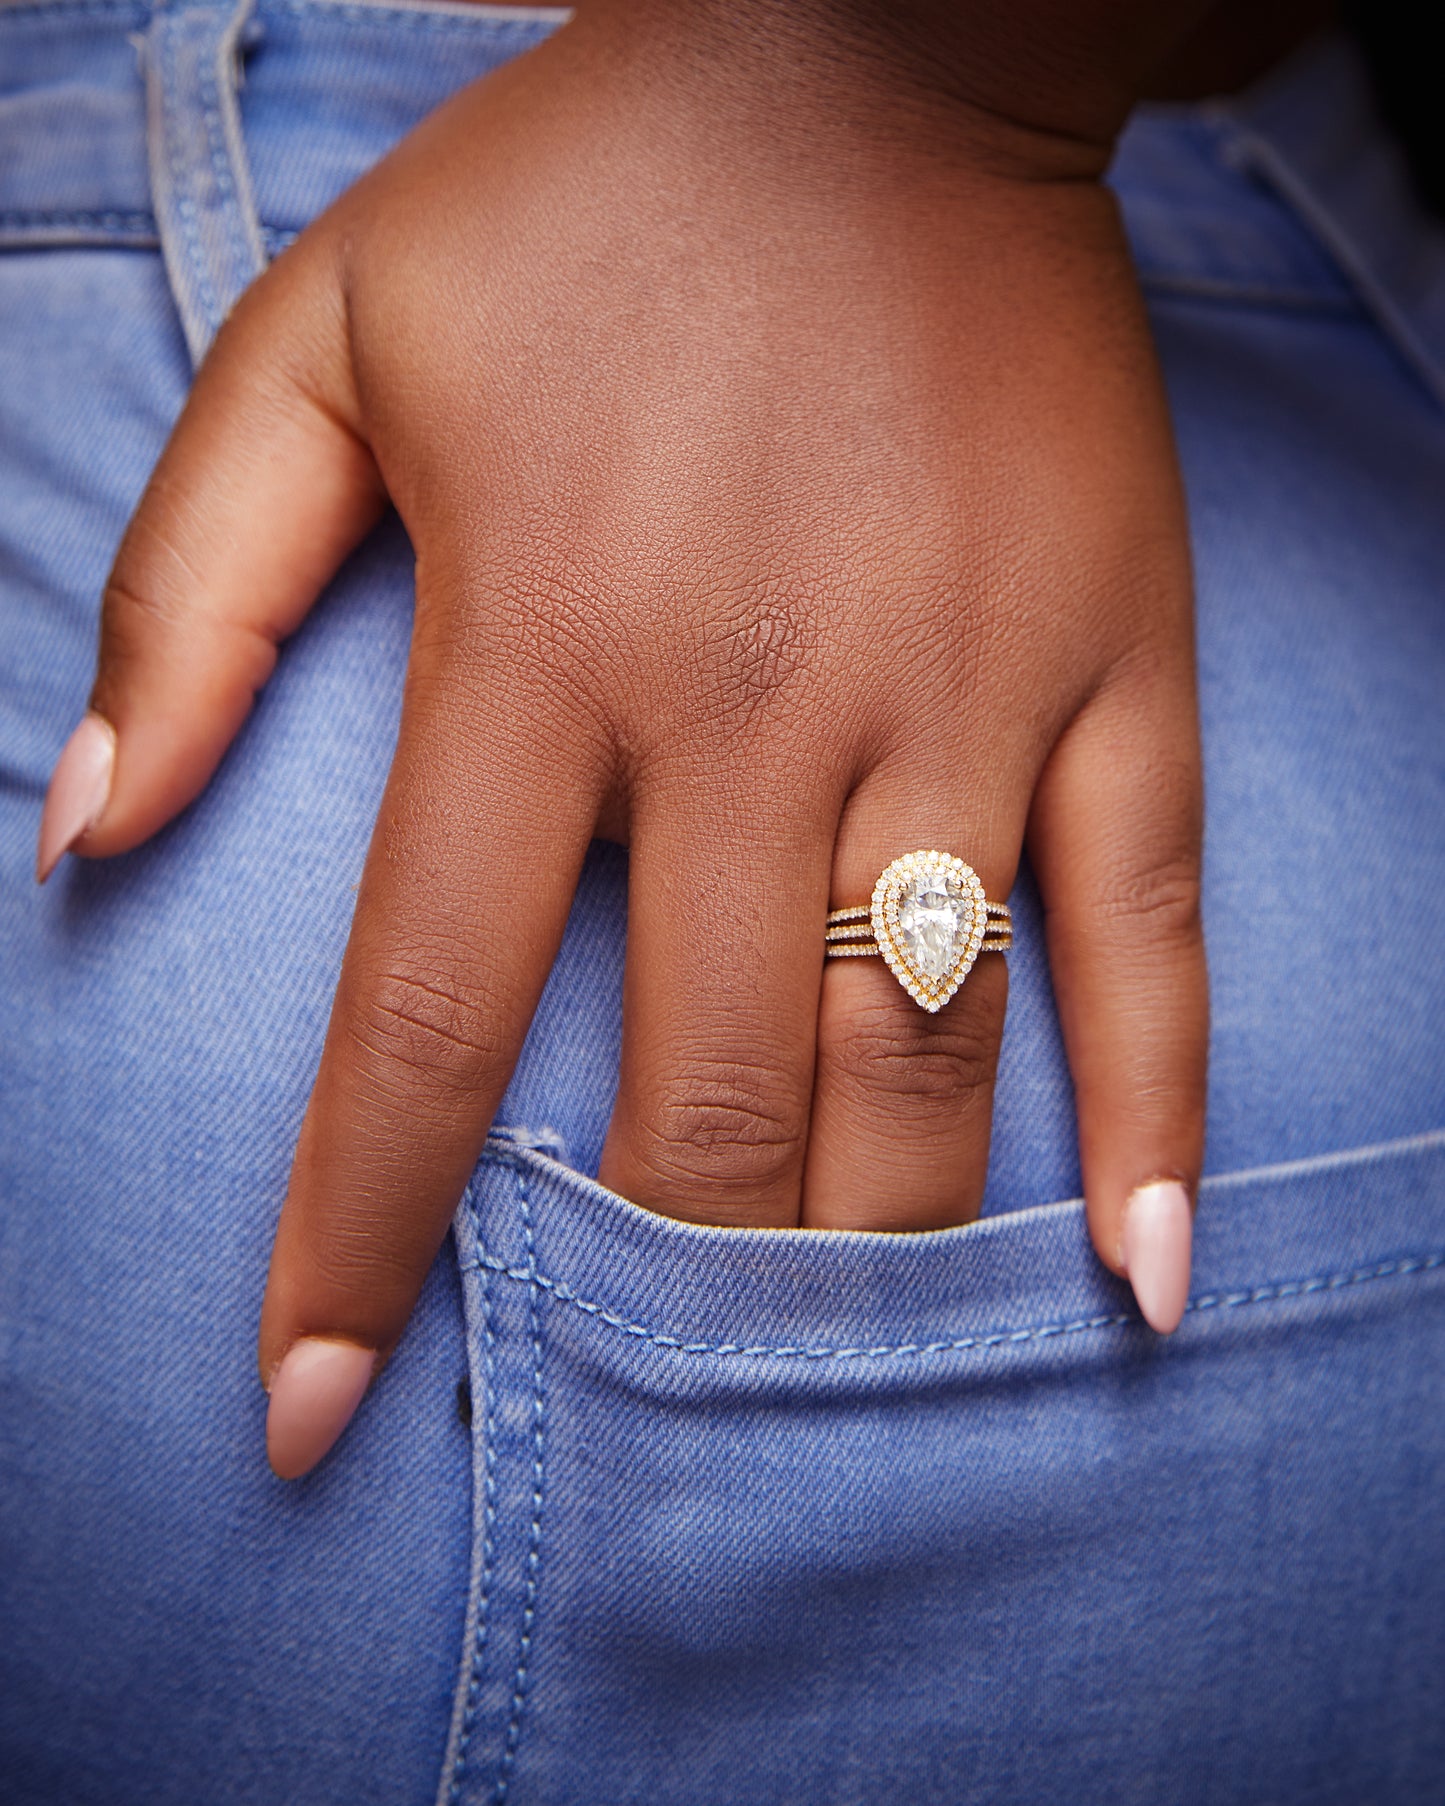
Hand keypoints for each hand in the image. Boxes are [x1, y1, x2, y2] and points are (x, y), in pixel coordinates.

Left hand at [38, 0, 1206, 1475]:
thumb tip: (80, 841)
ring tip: (808, 1403)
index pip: (429, 1011)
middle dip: (639, 1298)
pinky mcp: (1118, 669)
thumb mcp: (327, 343)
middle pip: (701, 1091)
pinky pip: (1149, 931)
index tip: (317, 1413)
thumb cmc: (588, 210)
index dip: (359, 1236)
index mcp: (545, 635)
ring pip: (922, 1059)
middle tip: (613, 1437)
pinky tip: (1135, 1280)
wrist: (882, 53)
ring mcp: (964, 693)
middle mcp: (758, 702)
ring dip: (859, 1263)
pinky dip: (1156, 1116)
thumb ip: (190, 595)